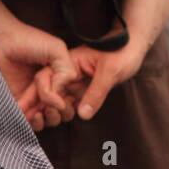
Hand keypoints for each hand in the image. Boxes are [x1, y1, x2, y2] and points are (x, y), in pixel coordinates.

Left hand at [0, 16, 78, 130]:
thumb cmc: (27, 41)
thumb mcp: (56, 50)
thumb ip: (66, 72)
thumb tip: (61, 101)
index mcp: (58, 78)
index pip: (71, 97)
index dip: (71, 102)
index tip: (66, 99)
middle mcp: (46, 90)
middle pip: (60, 112)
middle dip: (61, 113)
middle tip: (53, 106)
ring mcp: (30, 98)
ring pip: (45, 120)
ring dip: (47, 120)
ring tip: (42, 111)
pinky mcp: (15, 104)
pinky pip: (26, 121)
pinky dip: (31, 123)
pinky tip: (32, 114)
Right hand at [31, 30, 149, 123]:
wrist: (134, 46)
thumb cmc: (123, 51)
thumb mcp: (110, 72)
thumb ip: (96, 93)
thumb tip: (82, 115)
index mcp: (68, 63)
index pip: (45, 80)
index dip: (40, 96)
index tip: (38, 111)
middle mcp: (67, 73)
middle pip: (45, 91)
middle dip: (36, 106)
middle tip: (33, 120)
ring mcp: (74, 83)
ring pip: (54, 100)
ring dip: (48, 112)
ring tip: (46, 122)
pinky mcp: (82, 91)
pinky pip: (67, 104)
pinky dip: (60, 113)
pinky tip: (54, 120)